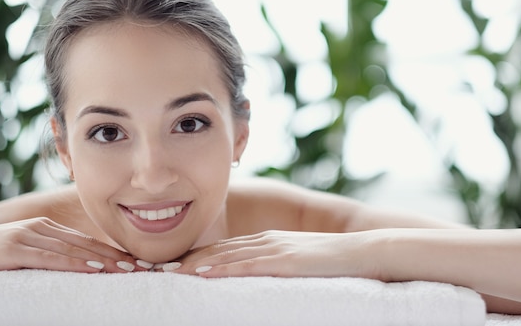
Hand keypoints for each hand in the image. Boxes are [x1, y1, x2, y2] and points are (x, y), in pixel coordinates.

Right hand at [0, 217, 146, 272]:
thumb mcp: (22, 253)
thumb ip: (47, 256)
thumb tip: (76, 270)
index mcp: (47, 229)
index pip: (87, 242)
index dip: (113, 252)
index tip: (136, 264)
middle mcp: (43, 229)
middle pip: (87, 244)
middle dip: (117, 257)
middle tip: (142, 269)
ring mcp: (28, 236)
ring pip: (74, 250)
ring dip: (104, 260)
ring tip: (127, 270)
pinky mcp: (14, 249)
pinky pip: (50, 257)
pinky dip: (74, 263)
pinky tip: (92, 269)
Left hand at [176, 230, 384, 278]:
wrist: (362, 250)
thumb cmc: (332, 260)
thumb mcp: (298, 261)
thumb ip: (277, 265)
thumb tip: (258, 279)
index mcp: (266, 241)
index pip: (223, 249)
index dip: (196, 257)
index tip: (173, 267)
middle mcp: (265, 241)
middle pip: (218, 249)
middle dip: (187, 260)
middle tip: (158, 269)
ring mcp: (274, 248)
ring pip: (226, 255)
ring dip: (195, 264)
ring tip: (169, 273)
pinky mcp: (285, 260)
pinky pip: (247, 265)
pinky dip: (222, 269)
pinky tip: (203, 274)